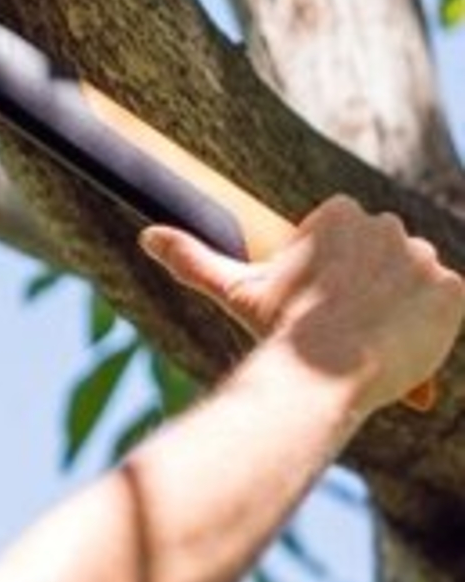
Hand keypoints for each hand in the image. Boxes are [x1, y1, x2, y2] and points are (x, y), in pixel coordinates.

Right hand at [142, 196, 463, 419]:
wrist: (327, 368)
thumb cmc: (280, 328)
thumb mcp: (236, 289)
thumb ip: (194, 258)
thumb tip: (146, 237)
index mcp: (340, 213)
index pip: (352, 239)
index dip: (337, 277)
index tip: (323, 304)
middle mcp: (387, 224)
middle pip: (387, 259)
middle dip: (373, 290)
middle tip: (347, 329)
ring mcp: (423, 256)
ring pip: (416, 283)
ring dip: (401, 308)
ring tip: (372, 343)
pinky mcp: (452, 288)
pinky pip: (447, 306)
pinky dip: (431, 326)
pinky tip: (402, 346)